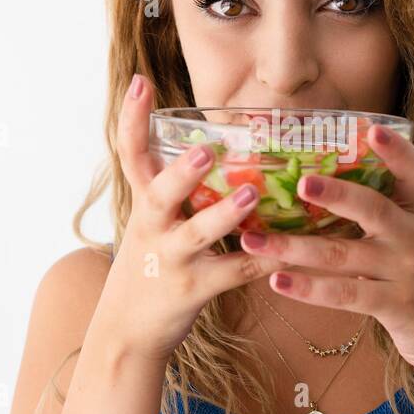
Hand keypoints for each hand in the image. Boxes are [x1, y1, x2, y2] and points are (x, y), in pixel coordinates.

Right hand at [99, 75, 289, 361]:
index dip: (132, 119)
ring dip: (224, 215)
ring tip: (250, 195)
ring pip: (197, 234)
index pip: (130, 155)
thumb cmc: (150, 265)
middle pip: (158, 193)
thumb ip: (176, 190)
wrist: (125, 332)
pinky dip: (261, 260)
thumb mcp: (152, 223)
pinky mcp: (192, 289)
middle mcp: (152, 228)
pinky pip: (233, 272)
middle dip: (181, 171)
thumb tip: (211, 146)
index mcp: (143, 204)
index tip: (139, 81)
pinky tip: (288, 251)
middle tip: (205, 149)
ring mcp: (171, 259)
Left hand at [238, 124, 413, 374]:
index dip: (396, 151)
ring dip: (293, 247)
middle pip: (373, 208)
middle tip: (301, 182)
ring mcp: (407, 271)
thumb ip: (379, 214)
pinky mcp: (397, 305)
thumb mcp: (410, 239)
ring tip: (254, 241)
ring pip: (343, 255)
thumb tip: (316, 183)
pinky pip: (346, 294)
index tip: (372, 128)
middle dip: (336, 194)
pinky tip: (277, 281)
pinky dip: (309, 288)